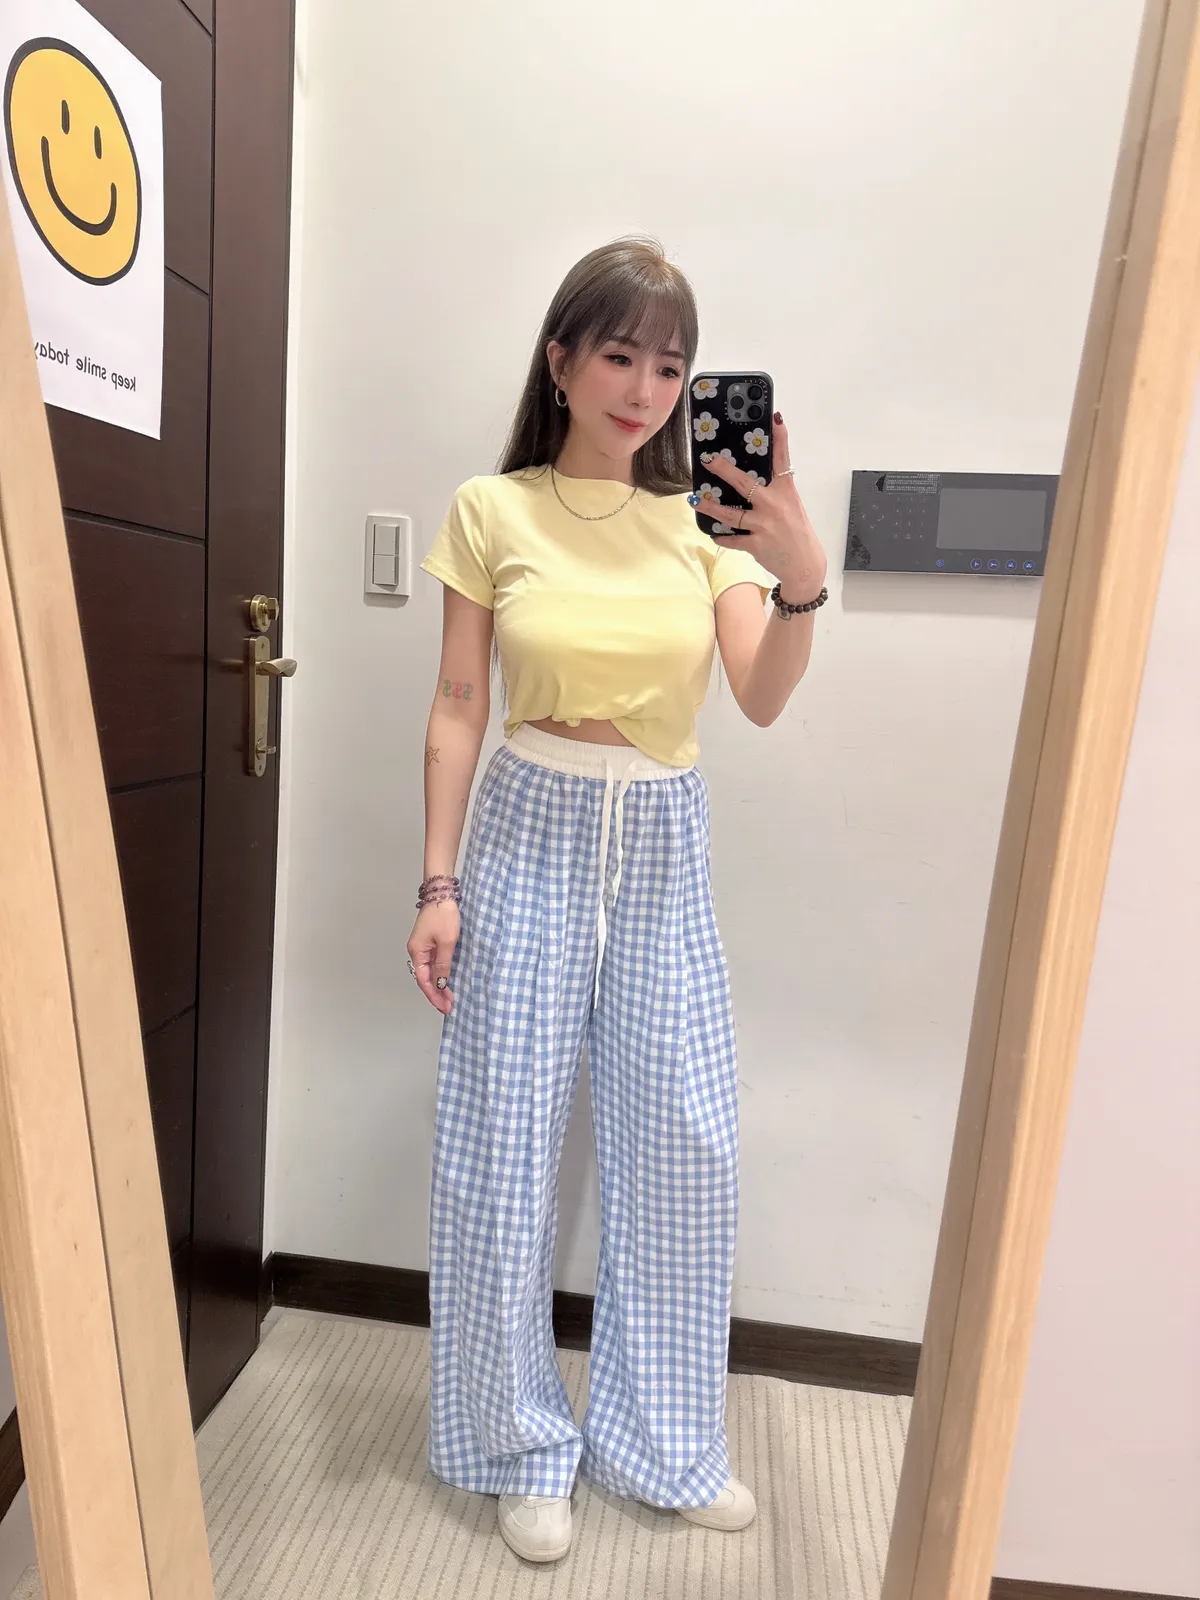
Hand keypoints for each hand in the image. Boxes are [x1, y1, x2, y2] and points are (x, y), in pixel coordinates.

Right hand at [407, 899, 459, 1014]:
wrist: (442, 892)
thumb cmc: (443, 913)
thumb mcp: (447, 942)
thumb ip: (443, 964)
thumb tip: (440, 983)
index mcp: (417, 952)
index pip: (424, 981)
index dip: (435, 996)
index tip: (445, 1007)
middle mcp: (417, 951)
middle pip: (425, 979)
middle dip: (437, 994)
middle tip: (449, 1006)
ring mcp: (423, 946)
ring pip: (429, 972)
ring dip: (439, 985)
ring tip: (449, 998)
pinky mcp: (430, 941)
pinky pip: (433, 963)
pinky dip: (440, 974)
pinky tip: (447, 980)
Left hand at [696, 412, 826, 599]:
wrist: (805, 567)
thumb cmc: (798, 534)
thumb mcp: (792, 506)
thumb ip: (775, 492)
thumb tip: (752, 480)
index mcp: (786, 492)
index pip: (783, 460)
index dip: (780, 438)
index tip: (775, 418)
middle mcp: (774, 506)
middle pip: (745, 484)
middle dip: (725, 470)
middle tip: (710, 460)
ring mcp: (764, 526)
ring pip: (731, 514)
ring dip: (711, 507)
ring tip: (696, 500)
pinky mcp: (756, 544)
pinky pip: (733, 539)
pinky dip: (722, 537)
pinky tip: (713, 534)